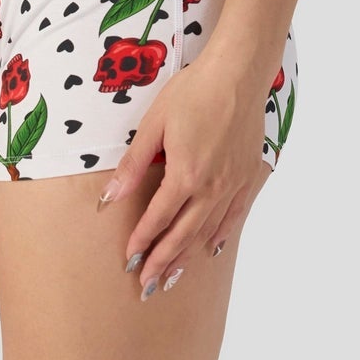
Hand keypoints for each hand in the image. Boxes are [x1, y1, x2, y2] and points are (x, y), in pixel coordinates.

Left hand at [96, 51, 268, 299]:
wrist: (238, 74)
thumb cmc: (193, 91)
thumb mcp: (155, 124)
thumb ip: (134, 164)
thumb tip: (111, 196)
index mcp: (185, 175)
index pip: (158, 218)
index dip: (142, 241)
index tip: (130, 261)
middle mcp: (211, 188)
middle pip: (183, 235)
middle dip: (163, 262)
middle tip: (148, 286)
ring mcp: (232, 185)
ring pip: (208, 232)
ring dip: (188, 257)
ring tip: (174, 278)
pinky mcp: (248, 176)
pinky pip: (234, 216)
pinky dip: (221, 236)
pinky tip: (211, 249)